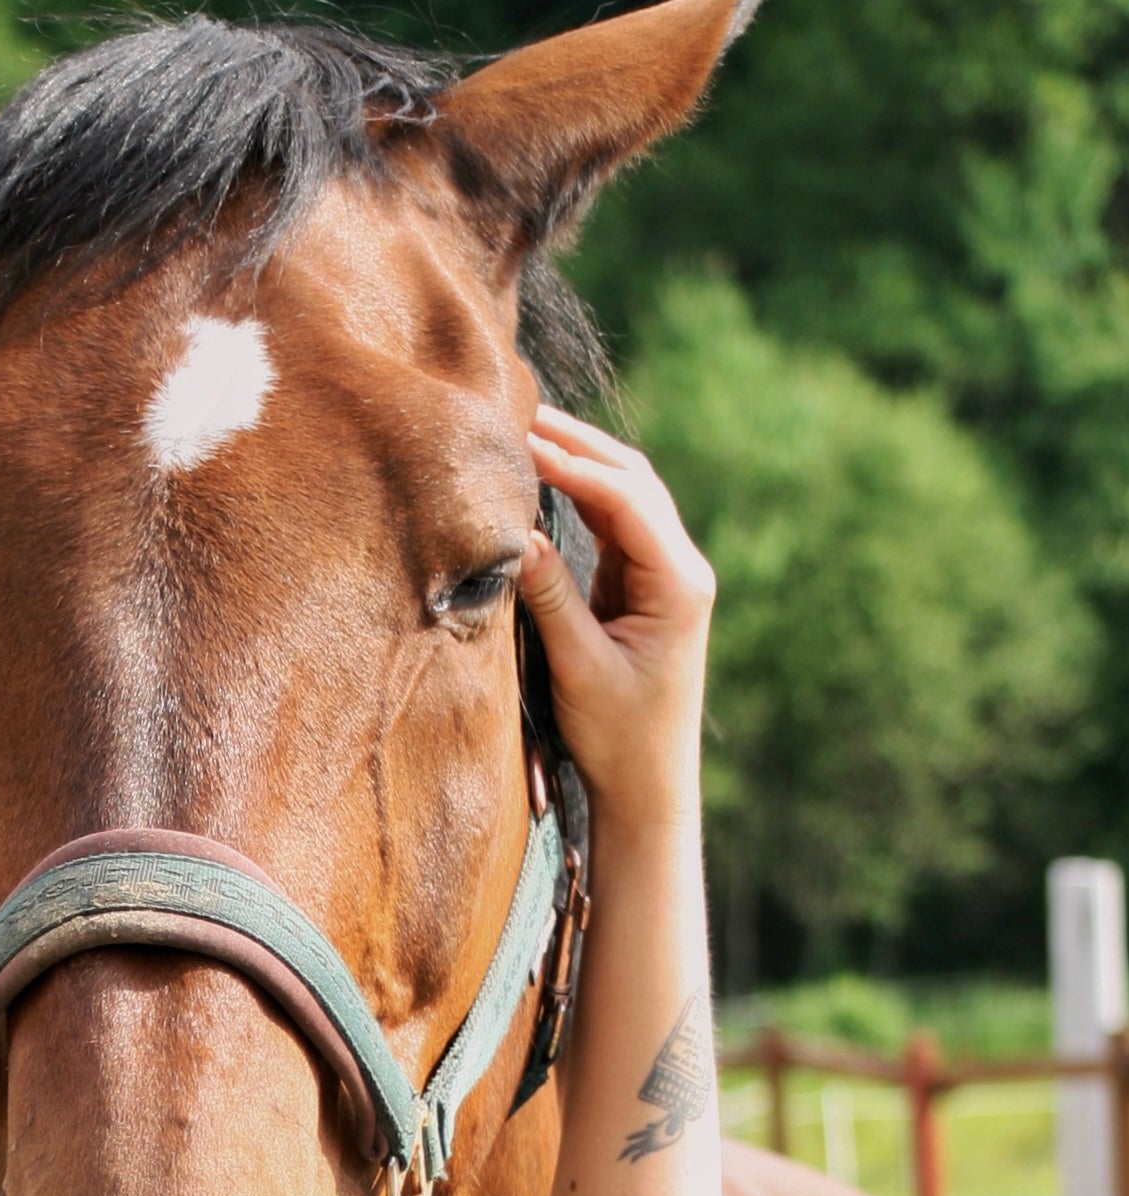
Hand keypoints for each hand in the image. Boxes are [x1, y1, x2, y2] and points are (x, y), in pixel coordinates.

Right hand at [520, 407, 712, 835]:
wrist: (650, 784)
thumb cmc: (619, 737)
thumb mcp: (578, 668)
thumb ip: (549, 596)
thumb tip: (515, 533)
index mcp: (678, 584)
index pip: (625, 500)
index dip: (573, 464)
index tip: (523, 441)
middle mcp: (680, 568)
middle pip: (631, 480)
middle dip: (577, 444)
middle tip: (521, 411)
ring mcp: (664, 572)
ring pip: (624, 492)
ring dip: (579, 459)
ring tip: (527, 428)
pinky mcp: (642, 584)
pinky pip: (612, 521)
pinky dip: (578, 491)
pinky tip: (543, 472)